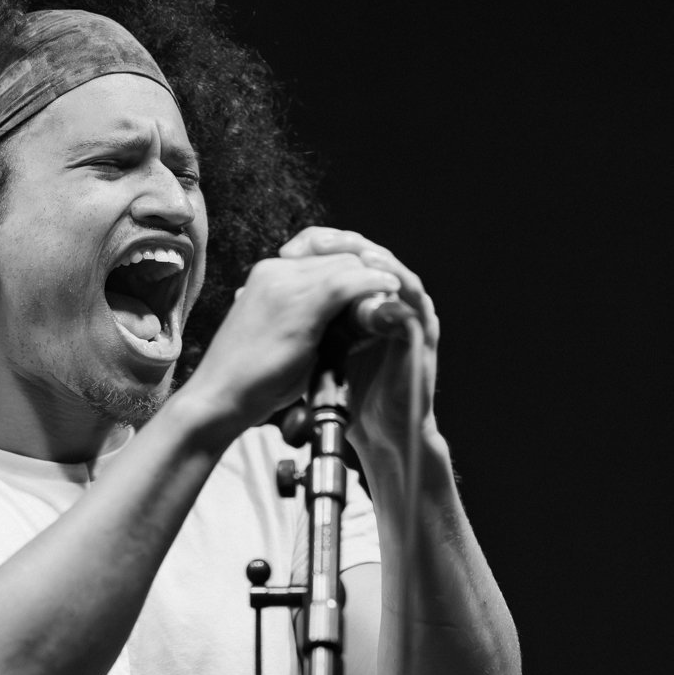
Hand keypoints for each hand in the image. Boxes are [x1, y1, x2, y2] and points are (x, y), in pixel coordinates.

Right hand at [193, 231, 407, 431]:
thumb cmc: (248, 380)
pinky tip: (391, 291)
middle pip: (337, 256)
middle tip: (391, 290)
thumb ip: (308, 320)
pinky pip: (347, 282)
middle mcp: (274, 270)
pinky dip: (374, 285)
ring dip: (375, 278)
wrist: (218, 399)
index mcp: (267, 276)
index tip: (374, 287)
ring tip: (395, 295)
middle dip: (368, 270)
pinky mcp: (298, 304)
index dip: (353, 270)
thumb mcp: (281, 338)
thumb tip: (347, 319)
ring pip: (346, 265)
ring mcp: (285, 284)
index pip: (322, 257)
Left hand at [277, 226, 440, 454]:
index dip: (318, 247)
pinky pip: (414, 298)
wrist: (371, 431)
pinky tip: (378, 277)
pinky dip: (398, 283)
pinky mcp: (422, 332)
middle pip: (364, 254)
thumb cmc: (340, 392)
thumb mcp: (308, 349)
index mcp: (351, 301)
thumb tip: (251, 295)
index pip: (338, 256)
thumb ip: (297, 319)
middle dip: (344, 245)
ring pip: (391, 269)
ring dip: (371, 257)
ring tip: (350, 253)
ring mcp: (402, 313)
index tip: (288, 251)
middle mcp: (378, 301)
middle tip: (321, 243)